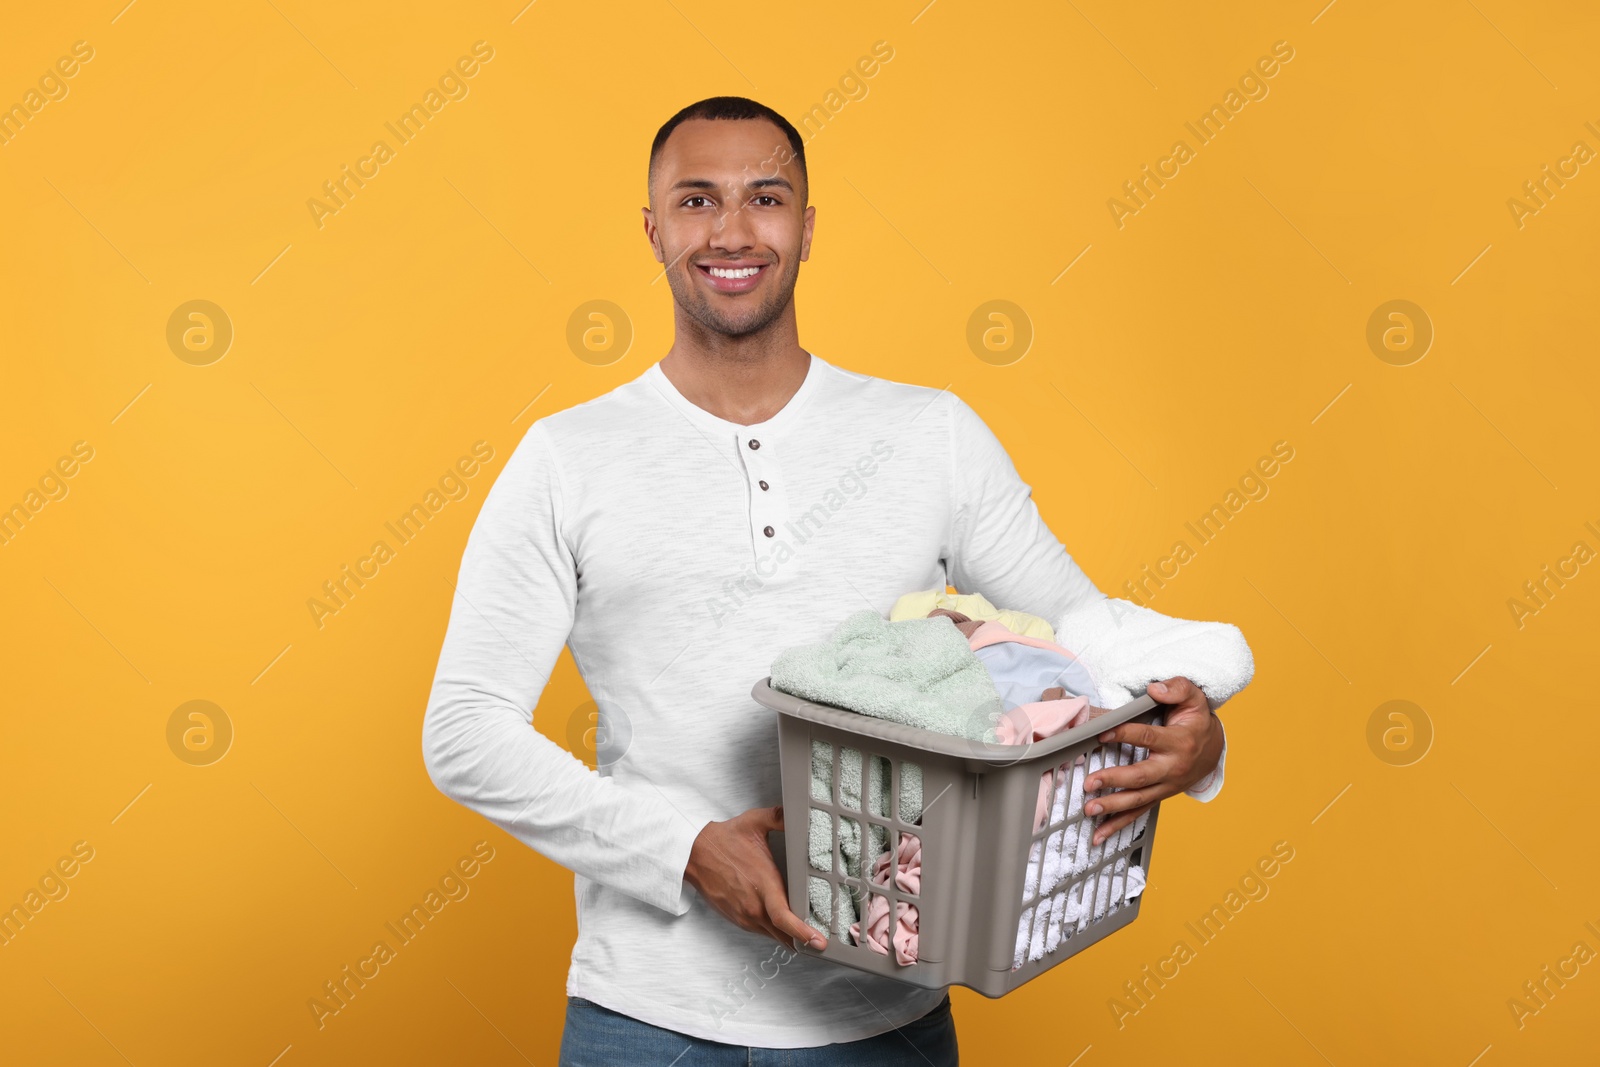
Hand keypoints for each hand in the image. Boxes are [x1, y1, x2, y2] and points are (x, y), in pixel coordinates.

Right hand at [683, 804, 827, 950]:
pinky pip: (761, 930)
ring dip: (789, 937)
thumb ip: (780, 817)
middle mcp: (753, 905)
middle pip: (783, 935)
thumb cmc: (723, 839)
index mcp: (762, 884)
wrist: (694, 852)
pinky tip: (783, 924)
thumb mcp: (755, 822)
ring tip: (807, 934)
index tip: (818, 941)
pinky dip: (774, 931)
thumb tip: (798, 811)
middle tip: (822, 941)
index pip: (784, 917)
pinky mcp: (736, 918)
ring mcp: (743, 915)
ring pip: (773, 935)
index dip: (803, 933)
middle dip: (804, 940)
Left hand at [1082, 677, 1223, 844]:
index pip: (1148, 737)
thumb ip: (1177, 688)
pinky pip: (1139, 812)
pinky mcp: (1160, 796)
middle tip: (1090, 782)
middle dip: (1115, 780)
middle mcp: (1173, 767)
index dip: (1124, 734)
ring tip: (1089, 810)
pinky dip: (1118, 825)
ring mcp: (1167, 785)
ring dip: (1113, 807)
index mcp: (1178, 741)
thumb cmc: (1196, 719)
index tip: (1102, 733)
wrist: (1213, 747)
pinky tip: (1099, 834)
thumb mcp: (1194, 697)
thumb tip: (1155, 688)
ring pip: (1139, 799)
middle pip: (1142, 776)